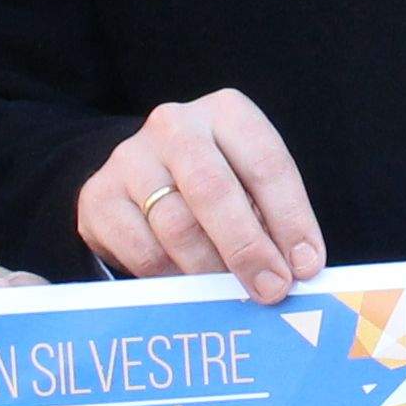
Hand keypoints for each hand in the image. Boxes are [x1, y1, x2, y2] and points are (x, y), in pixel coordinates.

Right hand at [74, 91, 325, 302]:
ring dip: (210, 269)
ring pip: (176, 226)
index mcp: (227, 112)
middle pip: (214, 190)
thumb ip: (272, 221)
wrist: (142, 179)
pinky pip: (142, 250)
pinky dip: (171, 277)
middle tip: (271, 289)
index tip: (306, 266)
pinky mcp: (99, 196)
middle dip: (248, 248)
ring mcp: (130, 157)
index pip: (266, 163)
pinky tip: (187, 285)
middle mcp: (175, 125)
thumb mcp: (250, 187)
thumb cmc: (216, 187)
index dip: (291, 219)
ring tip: (229, 293)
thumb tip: (296, 272)